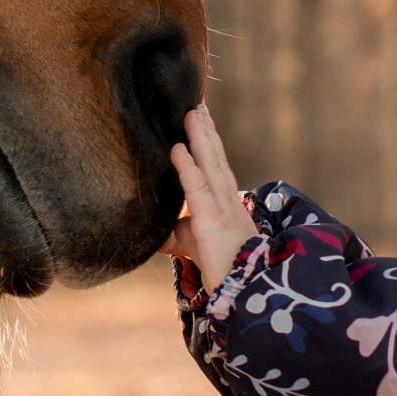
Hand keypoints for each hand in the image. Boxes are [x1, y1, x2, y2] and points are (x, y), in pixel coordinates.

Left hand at [167, 105, 251, 289]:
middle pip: (216, 157)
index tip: (202, 119)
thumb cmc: (222, 267)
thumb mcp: (193, 244)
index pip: (216, 166)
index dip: (209, 142)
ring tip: (193, 113)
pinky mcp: (212, 221)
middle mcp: (227, 199)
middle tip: (197, 105)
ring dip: (201, 137)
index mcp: (226, 202)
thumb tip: (152, 233)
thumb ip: (176, 234)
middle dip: (206, 131)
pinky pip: (197, 189)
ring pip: (211, 165)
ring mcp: (222, 208)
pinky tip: (177, 148)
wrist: (244, 290)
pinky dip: (187, 167)